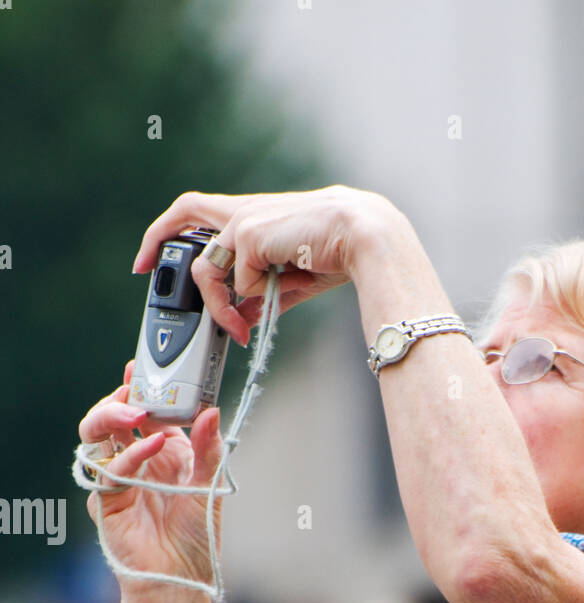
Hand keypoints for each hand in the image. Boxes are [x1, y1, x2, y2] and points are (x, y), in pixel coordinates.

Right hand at [79, 360, 224, 597]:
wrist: (181, 578)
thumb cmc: (195, 536)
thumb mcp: (210, 484)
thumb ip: (210, 448)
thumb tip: (212, 410)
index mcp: (161, 452)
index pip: (142, 412)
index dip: (139, 388)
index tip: (141, 367)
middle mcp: (135, 462)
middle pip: (111, 418)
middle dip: (120, 398)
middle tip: (135, 387)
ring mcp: (117, 480)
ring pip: (96, 437)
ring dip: (111, 417)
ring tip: (135, 410)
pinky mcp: (107, 501)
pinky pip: (109, 471)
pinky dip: (129, 456)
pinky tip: (152, 446)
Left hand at [131, 185, 401, 345]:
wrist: (361, 236)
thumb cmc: (335, 252)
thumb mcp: (290, 279)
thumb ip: (261, 297)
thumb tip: (241, 320)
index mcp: (250, 215)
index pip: (197, 211)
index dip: (168, 229)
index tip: (149, 256)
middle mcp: (240, 213)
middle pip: (183, 219)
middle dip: (157, 244)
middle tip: (142, 270)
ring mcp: (242, 223)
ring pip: (210, 271)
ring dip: (221, 308)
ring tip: (239, 330)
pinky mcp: (249, 236)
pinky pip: (240, 282)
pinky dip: (258, 297)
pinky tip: (283, 292)